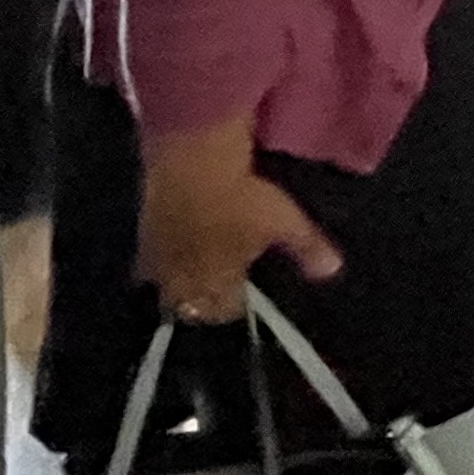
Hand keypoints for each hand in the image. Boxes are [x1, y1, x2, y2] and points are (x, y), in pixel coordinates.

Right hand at [137, 118, 341, 324]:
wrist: (190, 163)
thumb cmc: (243, 199)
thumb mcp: (286, 222)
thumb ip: (307, 249)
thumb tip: (332, 271)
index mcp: (219, 284)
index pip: (224, 310)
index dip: (234, 306)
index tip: (242, 296)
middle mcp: (183, 281)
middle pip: (191, 306)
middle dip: (204, 302)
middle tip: (219, 287)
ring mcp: (158, 260)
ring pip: (166, 288)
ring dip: (180, 285)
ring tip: (195, 273)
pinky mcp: (141, 234)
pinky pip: (147, 262)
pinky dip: (159, 263)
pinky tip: (169, 252)